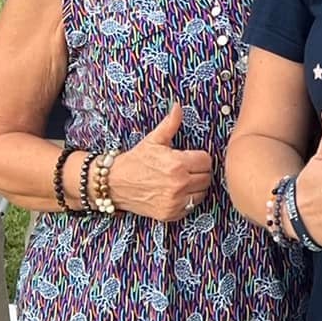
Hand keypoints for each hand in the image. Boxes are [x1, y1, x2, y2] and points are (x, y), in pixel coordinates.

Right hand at [109, 103, 215, 222]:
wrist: (114, 183)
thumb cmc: (135, 161)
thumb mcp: (153, 140)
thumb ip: (170, 124)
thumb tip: (178, 106)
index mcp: (177, 164)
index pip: (206, 161)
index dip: (200, 158)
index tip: (191, 158)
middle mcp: (178, 184)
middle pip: (207, 177)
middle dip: (199, 172)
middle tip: (187, 169)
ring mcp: (174, 201)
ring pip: (201, 193)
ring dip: (196, 187)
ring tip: (183, 181)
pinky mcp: (170, 214)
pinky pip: (190, 207)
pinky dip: (187, 201)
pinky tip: (177, 193)